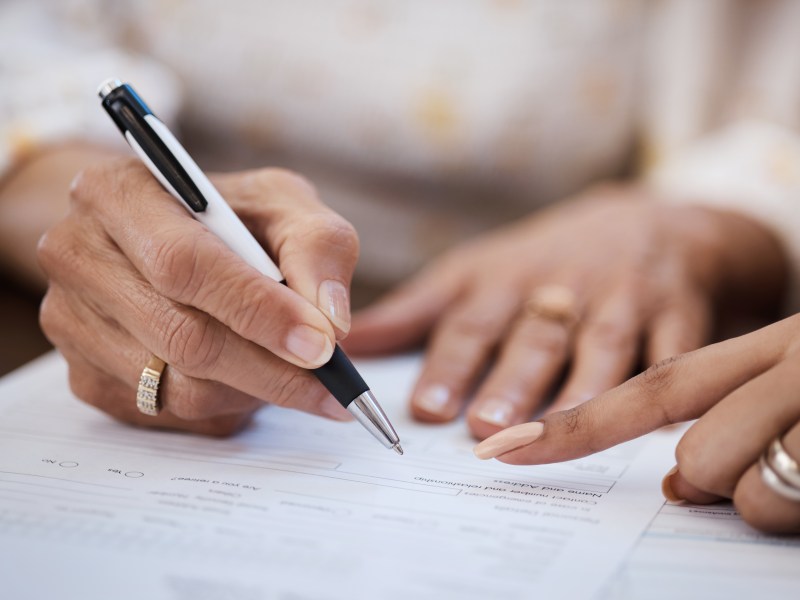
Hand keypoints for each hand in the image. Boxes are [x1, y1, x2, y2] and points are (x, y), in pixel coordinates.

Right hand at [38, 159, 358, 434]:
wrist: (164, 235)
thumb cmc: (229, 217)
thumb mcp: (282, 204)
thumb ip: (318, 246)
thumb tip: (331, 321)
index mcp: (118, 193)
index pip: (185, 264)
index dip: (258, 310)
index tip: (321, 344)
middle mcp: (78, 257)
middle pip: (181, 337)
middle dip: (271, 369)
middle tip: (332, 384)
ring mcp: (71, 324)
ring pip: (180, 389)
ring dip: (254, 390)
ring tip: (293, 369)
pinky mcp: (85, 378)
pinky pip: (171, 417)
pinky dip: (228, 407)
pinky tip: (250, 377)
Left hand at [345, 185, 784, 439]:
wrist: (648, 222)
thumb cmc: (544, 261)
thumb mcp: (476, 272)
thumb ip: (414, 312)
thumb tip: (350, 344)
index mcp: (505, 278)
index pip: (472, 321)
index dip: (449, 364)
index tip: (424, 408)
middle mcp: (561, 287)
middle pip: (534, 336)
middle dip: (510, 380)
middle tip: (484, 427)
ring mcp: (624, 299)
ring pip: (602, 348)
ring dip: (578, 390)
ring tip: (555, 432)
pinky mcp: (678, 314)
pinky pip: (676, 351)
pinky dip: (668, 380)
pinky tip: (655, 426)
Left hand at [474, 315, 799, 532]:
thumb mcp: (797, 378)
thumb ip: (726, 415)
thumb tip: (679, 486)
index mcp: (766, 346)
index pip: (652, 387)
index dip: (573, 423)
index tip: (504, 451)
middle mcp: (792, 363)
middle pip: (698, 454)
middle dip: (718, 479)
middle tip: (776, 456)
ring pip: (744, 487)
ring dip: (776, 496)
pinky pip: (788, 507)